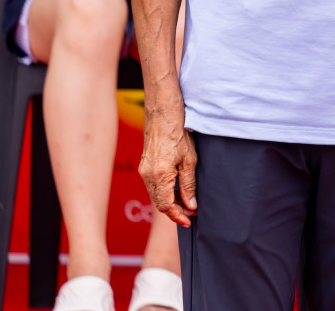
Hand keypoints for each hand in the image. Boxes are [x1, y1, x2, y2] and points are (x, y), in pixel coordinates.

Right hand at [139, 104, 197, 227]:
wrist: (163, 114)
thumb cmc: (178, 133)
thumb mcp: (189, 160)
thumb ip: (188, 185)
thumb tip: (190, 204)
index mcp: (159, 175)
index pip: (166, 206)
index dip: (177, 216)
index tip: (189, 220)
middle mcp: (147, 175)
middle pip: (159, 203)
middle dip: (175, 210)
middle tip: (191, 211)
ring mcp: (144, 170)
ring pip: (156, 195)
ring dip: (169, 201)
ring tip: (186, 202)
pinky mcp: (144, 165)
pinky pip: (153, 185)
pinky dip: (164, 191)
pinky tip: (176, 189)